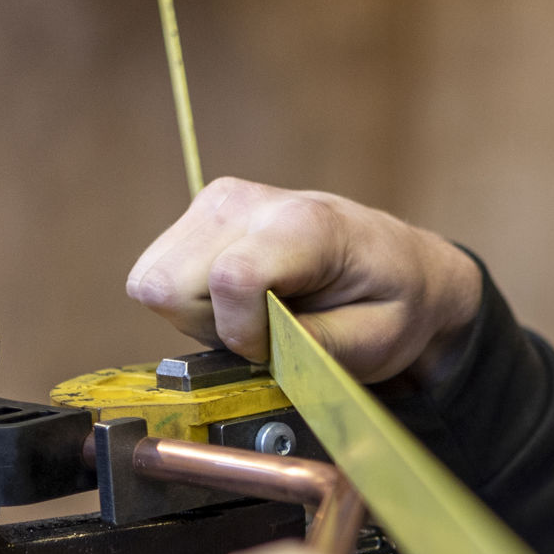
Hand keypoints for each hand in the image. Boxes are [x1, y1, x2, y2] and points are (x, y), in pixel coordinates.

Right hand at [125, 178, 485, 384]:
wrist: (399, 263)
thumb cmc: (390, 302)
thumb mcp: (374, 341)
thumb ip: (312, 347)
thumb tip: (253, 352)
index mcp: (305, 225)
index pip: (231, 280)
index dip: (242, 333)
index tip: (274, 347)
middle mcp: (248, 201)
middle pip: (169, 286)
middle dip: (210, 327)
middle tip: (265, 330)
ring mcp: (218, 200)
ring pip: (154, 282)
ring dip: (201, 315)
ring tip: (258, 313)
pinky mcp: (202, 211)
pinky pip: (159, 275)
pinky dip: (196, 301)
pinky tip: (243, 298)